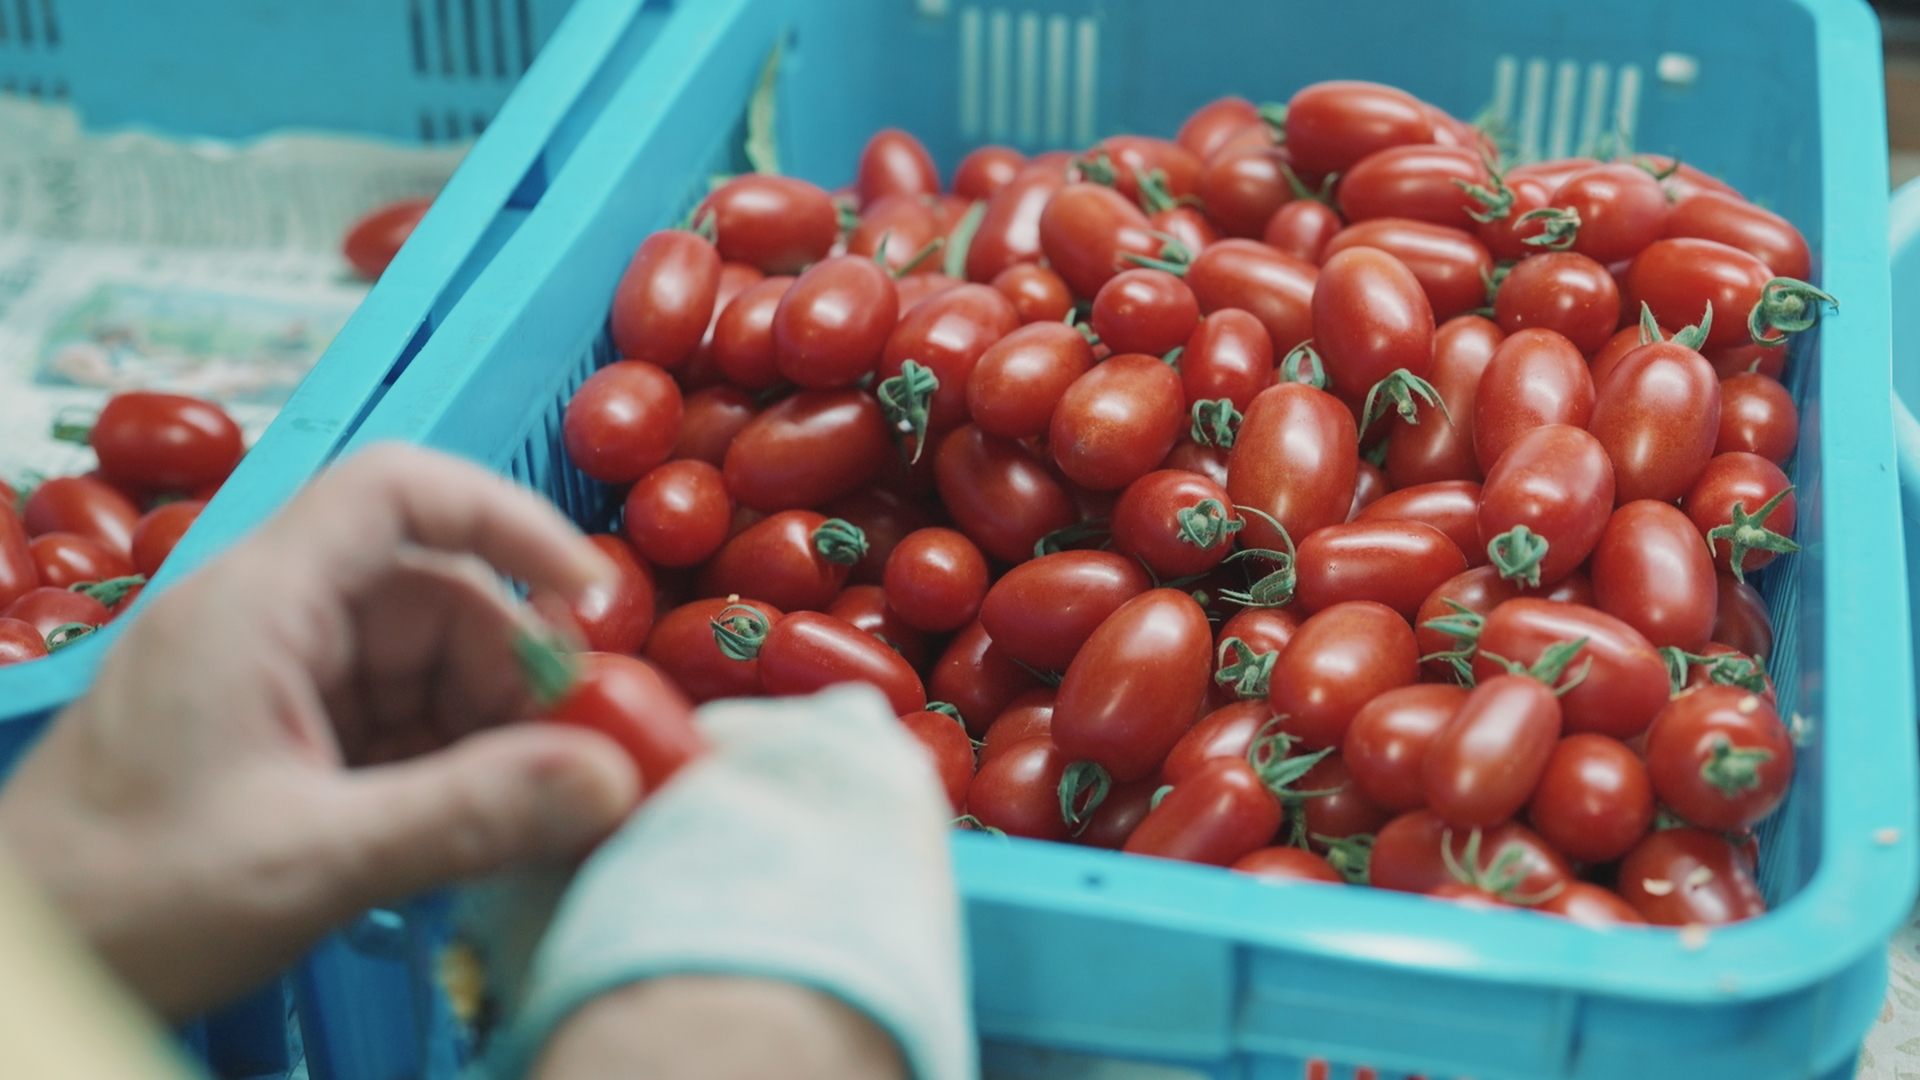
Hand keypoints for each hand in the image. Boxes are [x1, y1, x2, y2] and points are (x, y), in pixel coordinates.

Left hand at [0, 444, 639, 1019]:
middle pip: (434, 594)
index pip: (397, 492)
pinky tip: (474, 826)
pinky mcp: (279, 735)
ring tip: (525, 812)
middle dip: (514, 672)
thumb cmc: (123, 898)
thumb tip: (606, 778)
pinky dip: (448, 764)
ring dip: (488, 729)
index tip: (587, 596)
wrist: (24, 968)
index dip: (506, 519)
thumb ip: (467, 814)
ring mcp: (274, 677)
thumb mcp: (313, 858)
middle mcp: (270, 619)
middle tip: (571, 760)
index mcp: (259, 604)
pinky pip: (396, 721)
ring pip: (426, 665)